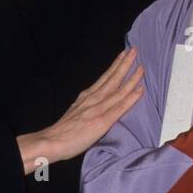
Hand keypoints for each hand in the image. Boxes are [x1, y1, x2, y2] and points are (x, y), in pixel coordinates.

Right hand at [18, 47, 143, 172]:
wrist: (52, 141)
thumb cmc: (62, 132)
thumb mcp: (74, 112)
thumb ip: (86, 107)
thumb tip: (94, 106)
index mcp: (86, 97)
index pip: (104, 78)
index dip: (114, 66)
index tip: (122, 56)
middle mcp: (93, 99)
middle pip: (112, 79)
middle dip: (124, 64)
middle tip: (134, 51)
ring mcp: (98, 109)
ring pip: (118, 90)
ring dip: (131, 77)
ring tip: (141, 67)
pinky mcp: (102, 121)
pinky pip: (119, 107)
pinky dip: (130, 98)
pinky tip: (139, 90)